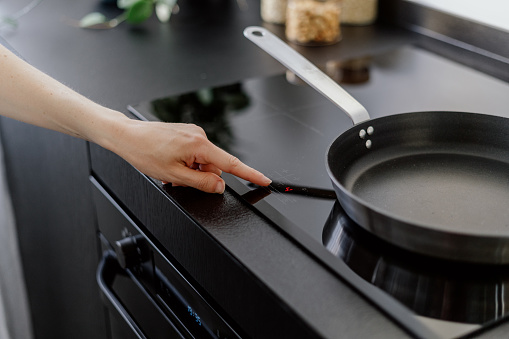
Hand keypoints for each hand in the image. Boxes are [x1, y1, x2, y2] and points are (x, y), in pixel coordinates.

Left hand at [111, 119, 270, 193]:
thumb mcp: (175, 175)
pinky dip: (187, 162)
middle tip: (178, 179)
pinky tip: (171, 163)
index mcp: (199, 145)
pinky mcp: (186, 133)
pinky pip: (195, 153)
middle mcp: (199, 136)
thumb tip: (220, 186)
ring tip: (170, 170)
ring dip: (191, 170)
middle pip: (214, 166)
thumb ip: (202, 182)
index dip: (250, 174)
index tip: (263, 180)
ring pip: (203, 161)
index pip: (231, 163)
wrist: (127, 135)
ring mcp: (193, 133)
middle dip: (201, 176)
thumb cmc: (145, 152)